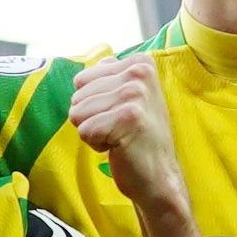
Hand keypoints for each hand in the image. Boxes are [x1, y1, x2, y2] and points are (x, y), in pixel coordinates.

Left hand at [67, 53, 190, 218]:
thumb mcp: (128, 97)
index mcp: (139, 62)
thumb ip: (109, 77)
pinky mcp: (128, 117)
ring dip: (94, 131)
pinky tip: (120, 146)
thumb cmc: (138, 137)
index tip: (120, 115)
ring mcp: (135, 94)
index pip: (81, 80)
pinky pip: (84, 130)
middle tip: (120, 128)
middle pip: (77, 95)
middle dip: (92, 118)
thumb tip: (92, 64)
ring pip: (78, 113)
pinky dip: (96, 144)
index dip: (94, 103)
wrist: (159, 175)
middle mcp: (139, 72)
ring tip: (121, 135)